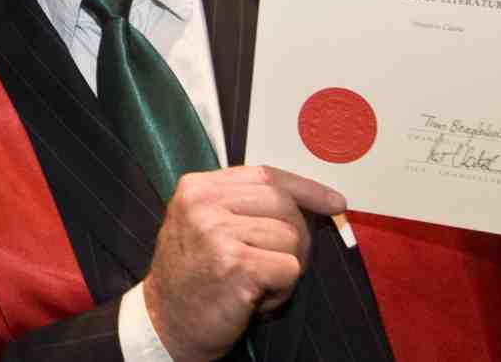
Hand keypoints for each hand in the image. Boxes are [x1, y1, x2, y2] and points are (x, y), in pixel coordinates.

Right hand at [142, 166, 345, 361]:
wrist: (166, 325)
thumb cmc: (191, 278)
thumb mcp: (204, 225)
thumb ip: (242, 205)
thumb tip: (307, 200)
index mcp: (197, 188)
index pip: (265, 175)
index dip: (305, 189)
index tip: (333, 202)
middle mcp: (203, 204)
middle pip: (283, 203)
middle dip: (297, 236)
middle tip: (279, 265)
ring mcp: (216, 233)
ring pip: (290, 237)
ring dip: (284, 268)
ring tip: (255, 283)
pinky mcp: (235, 265)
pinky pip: (289, 268)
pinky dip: (281, 290)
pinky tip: (255, 298)